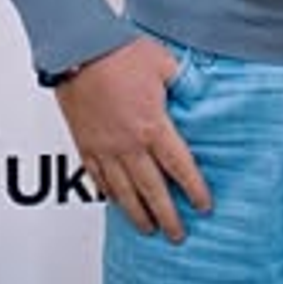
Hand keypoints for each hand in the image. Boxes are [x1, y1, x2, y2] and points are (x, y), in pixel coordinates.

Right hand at [54, 37, 212, 242]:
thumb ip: (184, 83)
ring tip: (148, 229)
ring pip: (124, 192)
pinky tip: (117, 202)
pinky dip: (110, 195)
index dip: (194, 190)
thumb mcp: (165, 63)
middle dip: (168, 216)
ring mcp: (105, 148)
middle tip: (177, 235)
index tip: (203, 206)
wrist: (79, 49)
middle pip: (153, 190)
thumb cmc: (119, 52)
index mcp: (153, 126)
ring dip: (138, 214)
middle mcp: (129, 144)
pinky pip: (98, 179)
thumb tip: (199, 93)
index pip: (180, 167)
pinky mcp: (86, 145)